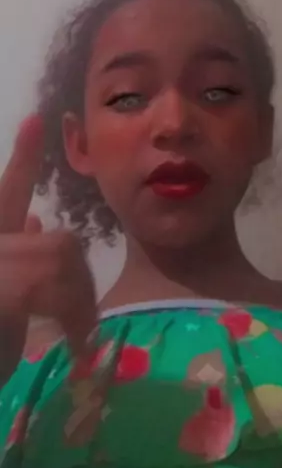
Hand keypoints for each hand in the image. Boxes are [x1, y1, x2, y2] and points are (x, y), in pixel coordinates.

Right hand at [0, 116, 96, 384]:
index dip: (24, 158)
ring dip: (78, 306)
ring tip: (78, 343)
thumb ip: (19, 258)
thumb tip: (34, 221)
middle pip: (58, 245)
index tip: (39, 119)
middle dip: (82, 288)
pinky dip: (70, 318)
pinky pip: (42, 284)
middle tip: (86, 331)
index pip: (8, 193)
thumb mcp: (9, 304)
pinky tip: (75, 348)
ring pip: (54, 259)